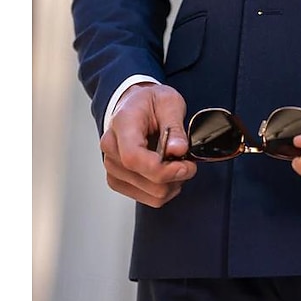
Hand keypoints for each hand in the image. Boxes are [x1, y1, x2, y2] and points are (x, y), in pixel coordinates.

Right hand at [100, 83, 196, 207]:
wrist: (134, 104)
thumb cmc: (150, 102)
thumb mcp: (169, 102)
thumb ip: (174, 127)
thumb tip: (178, 150)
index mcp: (122, 125)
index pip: (133, 158)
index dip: (162, 169)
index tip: (185, 166)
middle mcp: (111, 149)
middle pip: (144, 179)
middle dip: (174, 176)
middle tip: (188, 161)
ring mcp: (112, 167)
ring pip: (149, 193)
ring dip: (171, 184)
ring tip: (178, 164)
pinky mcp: (118, 180)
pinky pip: (147, 198)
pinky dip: (164, 190)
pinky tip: (169, 173)